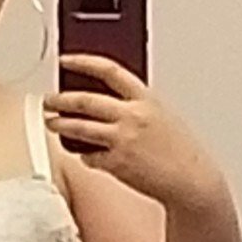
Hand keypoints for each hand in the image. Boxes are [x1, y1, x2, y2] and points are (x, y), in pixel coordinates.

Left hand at [43, 57, 222, 209]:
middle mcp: (131, 116)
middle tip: (49, 100)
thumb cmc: (182, 151)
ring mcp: (121, 140)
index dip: (83, 62)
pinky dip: (83, 155)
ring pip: (79, 127)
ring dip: (59, 124)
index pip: (108, 70)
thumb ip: (137, 107)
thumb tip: (111, 105)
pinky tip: (83, 154)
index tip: (66, 61)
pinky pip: (89, 156)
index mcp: (145, 99)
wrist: (192, 180)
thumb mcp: (163, 116)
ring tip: (51, 123)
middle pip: (85, 100)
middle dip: (60, 99)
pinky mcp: (116, 163)